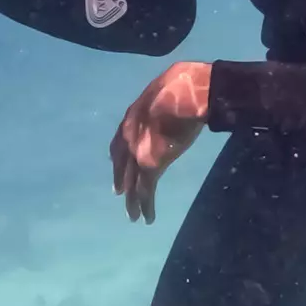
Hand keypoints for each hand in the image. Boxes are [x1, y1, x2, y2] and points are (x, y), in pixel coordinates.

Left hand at [110, 62, 211, 223]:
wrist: (188, 93)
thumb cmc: (181, 87)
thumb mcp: (160, 94)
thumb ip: (155, 107)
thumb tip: (163, 111)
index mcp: (131, 118)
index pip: (118, 143)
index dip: (118, 157)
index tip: (117, 167)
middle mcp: (128, 136)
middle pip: (121, 166)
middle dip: (121, 181)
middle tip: (120, 195)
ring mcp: (137, 151)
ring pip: (132, 183)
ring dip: (133, 202)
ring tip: (134, 217)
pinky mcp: (151, 165)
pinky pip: (146, 190)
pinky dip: (146, 205)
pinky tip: (148, 218)